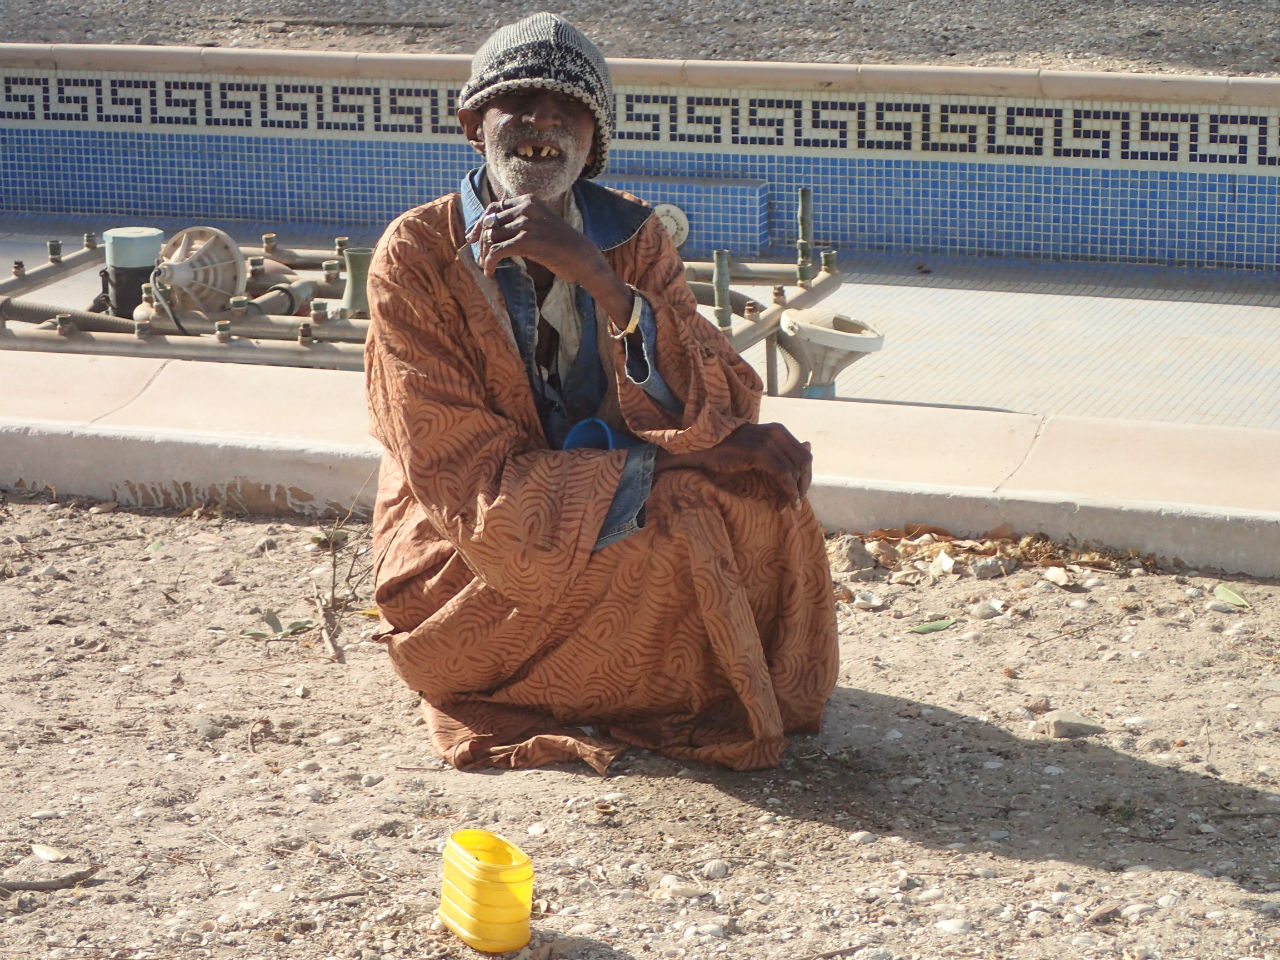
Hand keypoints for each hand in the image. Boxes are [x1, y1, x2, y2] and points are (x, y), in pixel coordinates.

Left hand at [465, 194, 596, 280]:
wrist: (582, 257)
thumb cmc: (562, 245)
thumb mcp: (541, 224)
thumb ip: (520, 222)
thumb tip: (491, 229)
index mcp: (528, 201)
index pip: (494, 207)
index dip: (480, 222)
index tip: (473, 237)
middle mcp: (526, 208)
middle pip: (489, 221)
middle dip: (480, 239)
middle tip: (477, 255)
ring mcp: (526, 223)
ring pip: (491, 236)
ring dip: (485, 254)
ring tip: (486, 266)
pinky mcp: (526, 241)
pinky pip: (496, 251)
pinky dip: (489, 263)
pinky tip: (490, 272)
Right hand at [654, 422, 812, 506]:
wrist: (704, 447)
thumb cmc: (730, 451)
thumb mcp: (760, 448)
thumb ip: (784, 448)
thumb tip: (809, 444)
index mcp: (778, 430)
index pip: (804, 455)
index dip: (805, 477)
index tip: (798, 495)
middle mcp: (776, 433)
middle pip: (804, 463)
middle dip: (803, 486)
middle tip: (795, 504)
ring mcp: (768, 441)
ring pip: (795, 471)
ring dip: (794, 493)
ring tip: (786, 508)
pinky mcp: (760, 452)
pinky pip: (783, 476)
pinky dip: (787, 493)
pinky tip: (782, 505)